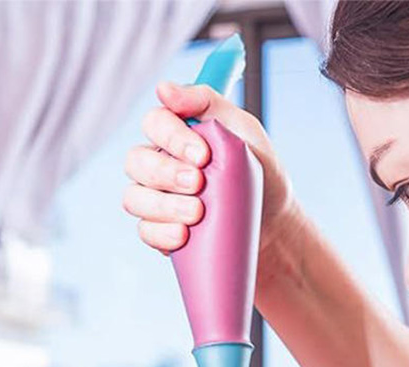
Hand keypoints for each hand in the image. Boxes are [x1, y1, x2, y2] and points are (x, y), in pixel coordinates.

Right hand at [123, 81, 297, 257]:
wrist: (274, 219)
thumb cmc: (258, 169)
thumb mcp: (243, 130)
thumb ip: (208, 102)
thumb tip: (163, 89)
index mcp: (175, 134)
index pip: (154, 123)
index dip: (172, 137)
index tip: (203, 154)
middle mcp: (159, 163)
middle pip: (136, 161)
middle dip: (166, 173)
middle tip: (198, 183)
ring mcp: (156, 198)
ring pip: (134, 198)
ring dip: (163, 206)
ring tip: (196, 213)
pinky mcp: (161, 230)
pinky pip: (145, 231)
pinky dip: (162, 233)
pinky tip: (183, 235)